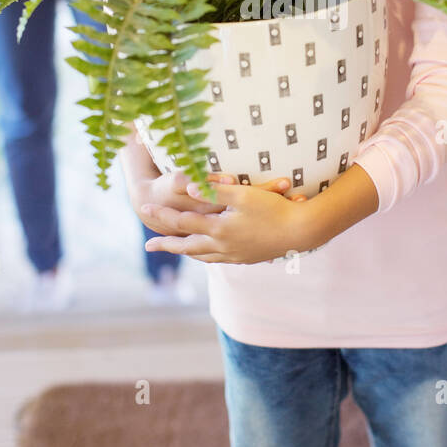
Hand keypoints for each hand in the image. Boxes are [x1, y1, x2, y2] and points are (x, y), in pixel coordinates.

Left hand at [139, 173, 309, 264]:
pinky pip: (218, 259)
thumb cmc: (274, 209)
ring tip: (175, 248)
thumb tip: (187, 187)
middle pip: (187, 246)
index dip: (163, 215)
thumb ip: (214, 190)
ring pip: (202, 255)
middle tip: (148, 245)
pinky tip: (208, 253)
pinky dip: (206, 256)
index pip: (183, 222)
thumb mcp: (243, 194)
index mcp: (219, 229)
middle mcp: (223, 246)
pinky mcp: (247, 258)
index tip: (145, 209)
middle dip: (166, 244)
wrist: (301, 231)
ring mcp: (235, 255)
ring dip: (186, 251)